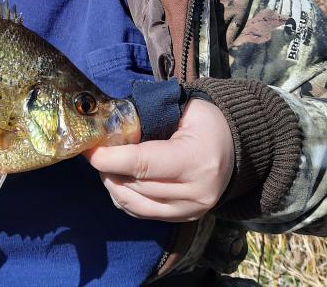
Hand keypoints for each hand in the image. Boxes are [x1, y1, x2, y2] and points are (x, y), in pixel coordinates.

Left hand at [84, 98, 233, 221]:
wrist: (236, 147)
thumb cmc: (207, 121)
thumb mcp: (184, 108)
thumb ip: (148, 115)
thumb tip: (109, 123)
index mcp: (197, 160)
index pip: (144, 164)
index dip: (111, 158)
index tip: (90, 150)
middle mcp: (196, 192)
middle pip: (136, 186)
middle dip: (108, 168)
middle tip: (94, 151)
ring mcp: (191, 210)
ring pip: (135, 204)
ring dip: (113, 184)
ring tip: (106, 164)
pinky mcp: (184, 219)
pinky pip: (142, 213)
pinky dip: (123, 198)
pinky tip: (119, 179)